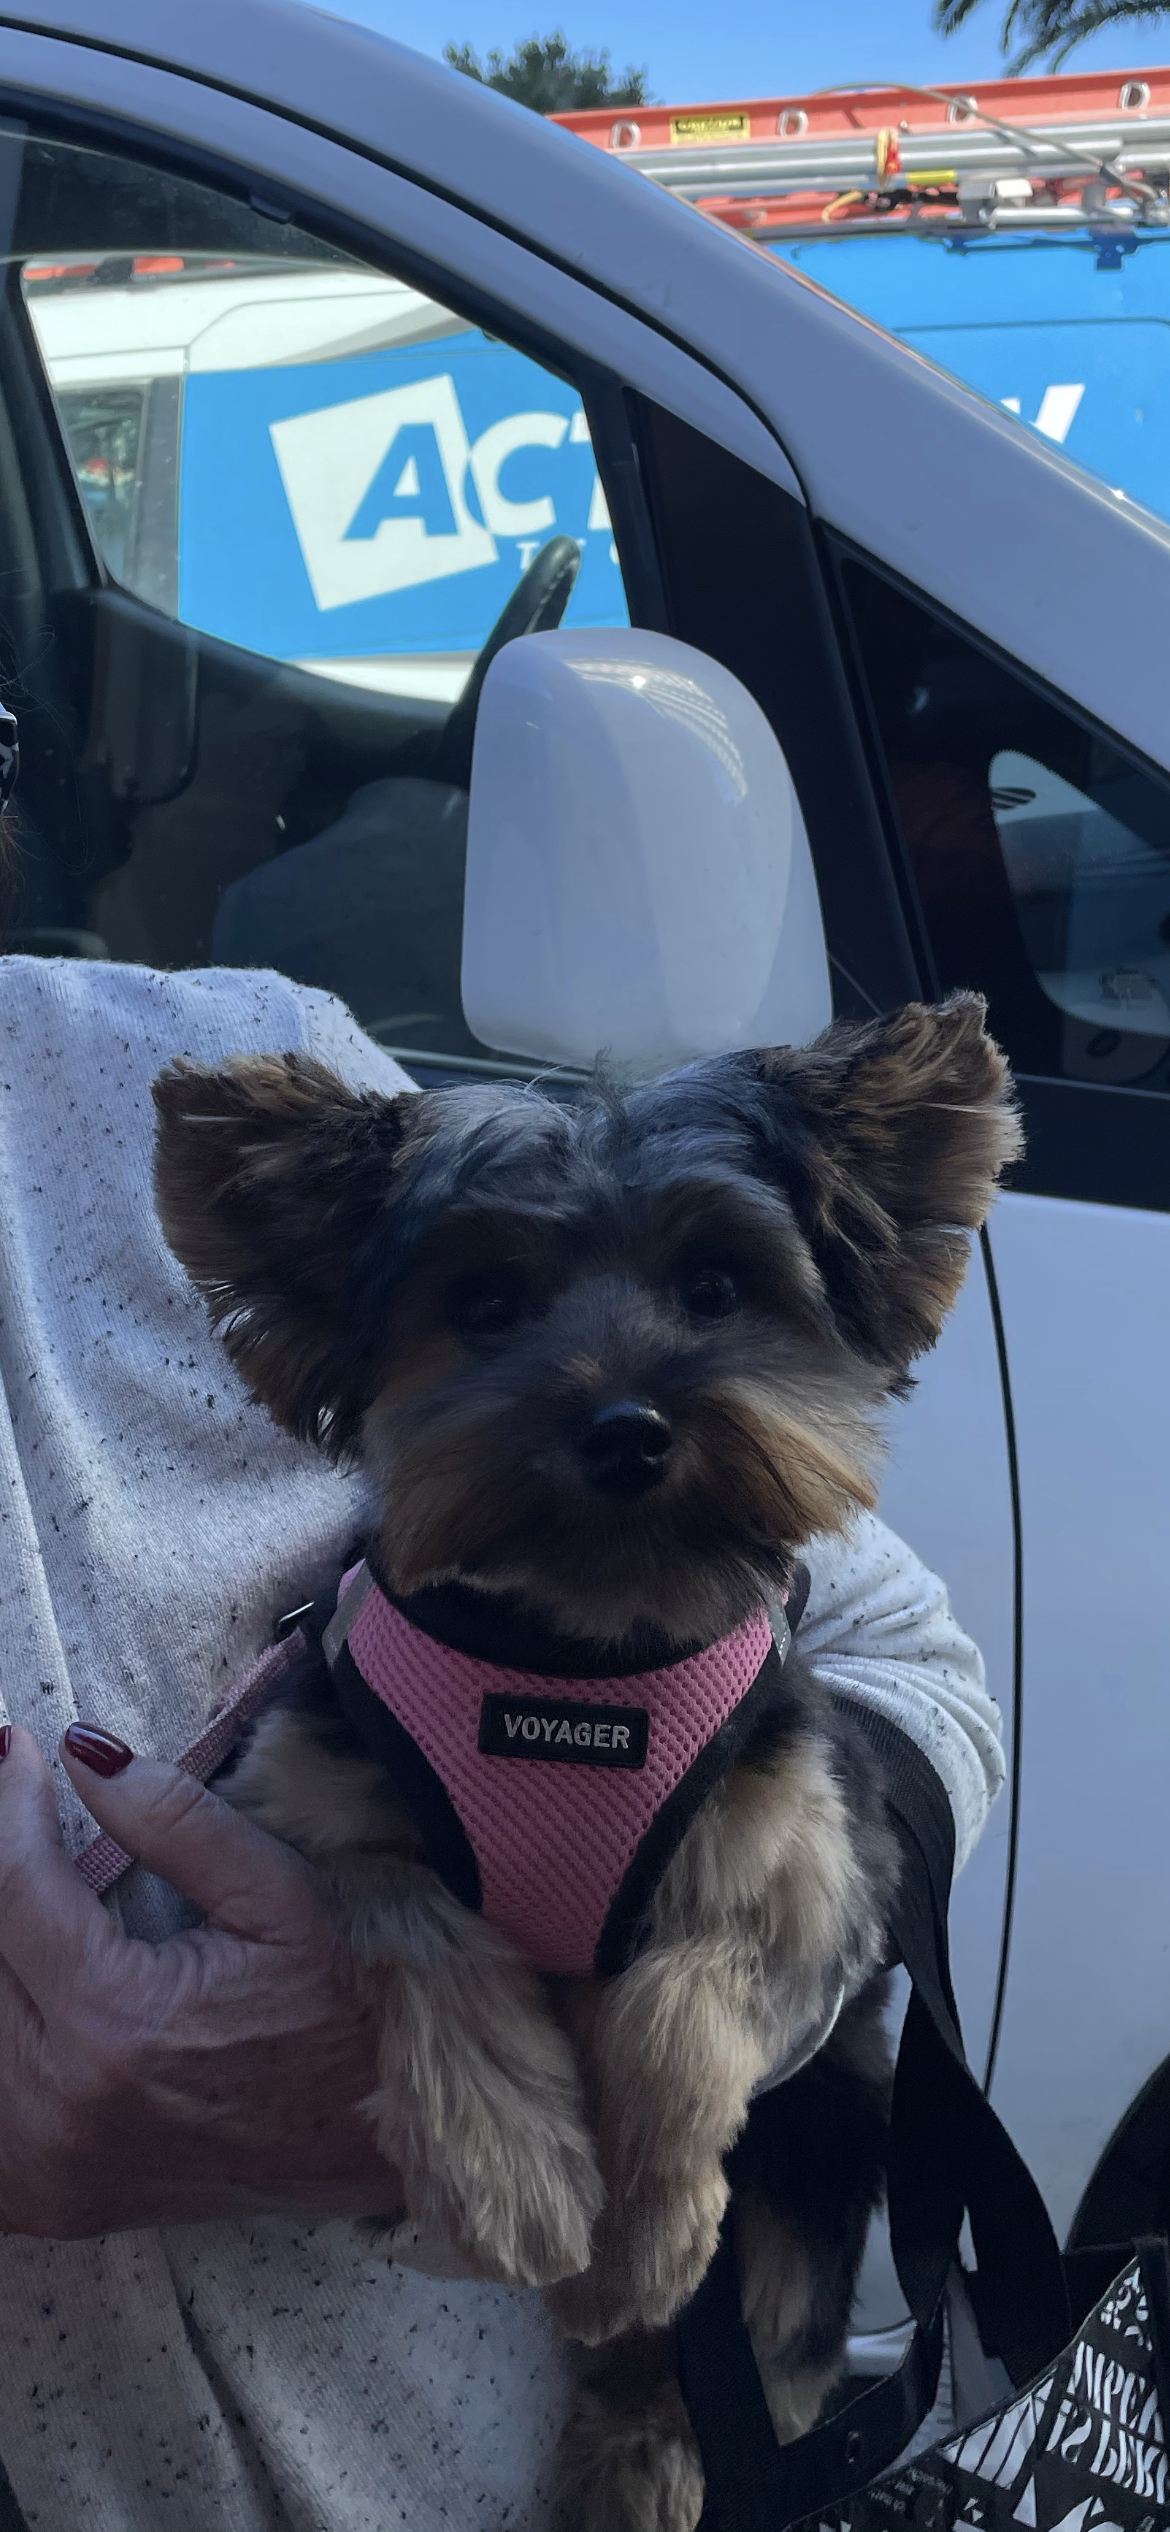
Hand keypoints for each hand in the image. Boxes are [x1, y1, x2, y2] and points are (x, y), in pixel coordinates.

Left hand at [0, 1722, 403, 2237]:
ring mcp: (42, 2167)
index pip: (16, 1889)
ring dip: (1, 1951)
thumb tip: (83, 1750)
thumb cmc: (341, 2011)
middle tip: (20, 1810)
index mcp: (114, 2025)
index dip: (12, 1806)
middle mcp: (57, 2105)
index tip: (15, 1750)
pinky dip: (3, 2024)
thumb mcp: (277, 1894)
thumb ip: (174, 1819)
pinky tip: (27, 1984)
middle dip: (0, 1872)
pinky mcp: (43, 2198)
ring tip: (23, 1890)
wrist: (385, 2138)